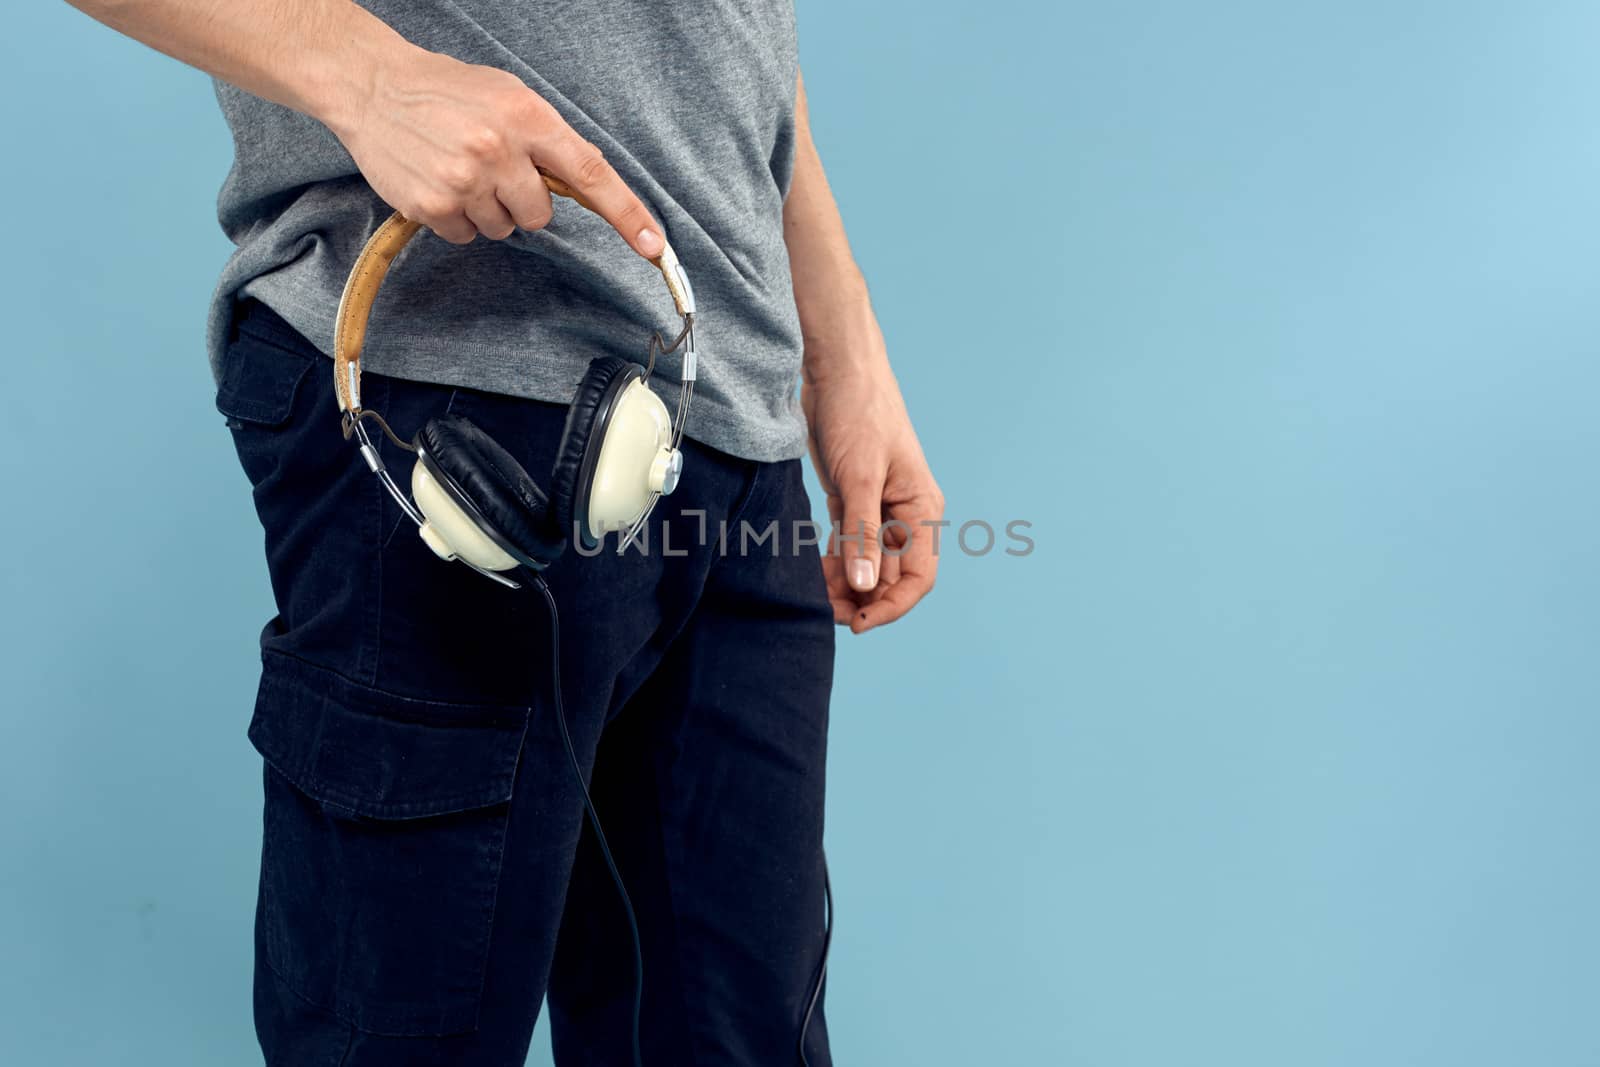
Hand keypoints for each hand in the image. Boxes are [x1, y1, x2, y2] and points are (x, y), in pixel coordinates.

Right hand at [323, 46, 663, 253]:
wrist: (371, 86)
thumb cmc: (446, 90)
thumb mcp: (507, 95)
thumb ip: (544, 139)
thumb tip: (579, 187)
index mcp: (528, 117)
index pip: (590, 173)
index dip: (627, 214)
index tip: (655, 246)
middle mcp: (499, 150)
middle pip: (540, 215)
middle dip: (521, 199)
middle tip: (490, 167)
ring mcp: (465, 181)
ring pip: (503, 229)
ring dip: (487, 209)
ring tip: (458, 169)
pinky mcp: (433, 206)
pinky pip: (466, 236)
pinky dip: (455, 218)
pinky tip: (438, 183)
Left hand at [803, 322, 943, 633]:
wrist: (838, 368)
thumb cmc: (859, 413)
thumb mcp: (859, 477)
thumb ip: (861, 534)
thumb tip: (864, 587)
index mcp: (922, 510)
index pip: (917, 578)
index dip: (891, 607)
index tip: (858, 623)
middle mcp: (906, 515)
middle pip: (889, 576)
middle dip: (860, 599)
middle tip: (823, 612)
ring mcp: (879, 508)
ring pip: (866, 564)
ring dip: (844, 585)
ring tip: (813, 597)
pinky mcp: (853, 500)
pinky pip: (848, 545)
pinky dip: (833, 563)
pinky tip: (812, 575)